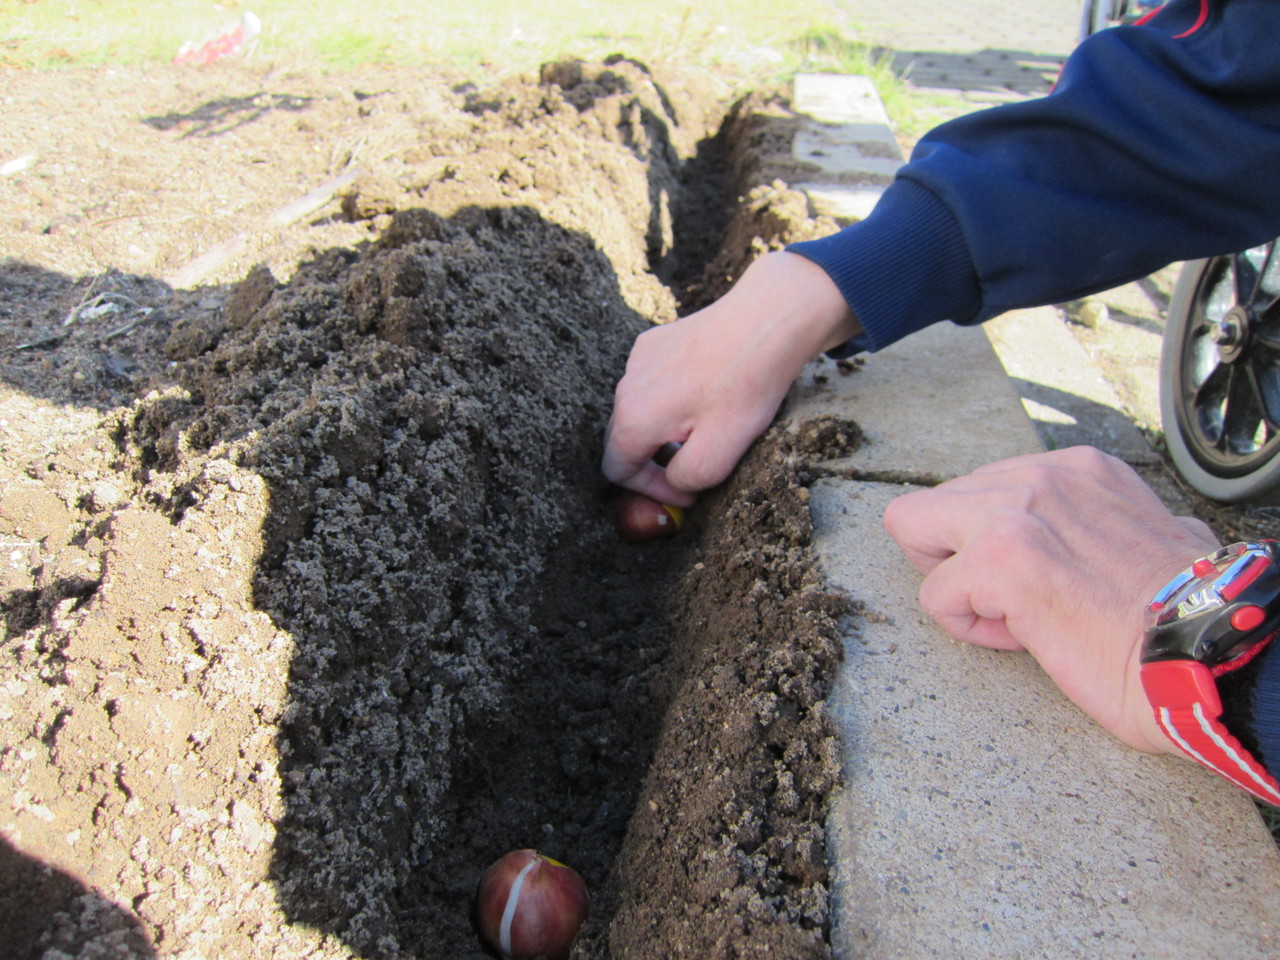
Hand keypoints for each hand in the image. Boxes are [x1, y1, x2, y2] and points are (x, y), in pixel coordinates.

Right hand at [602, 251, 857, 504]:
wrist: (765, 321)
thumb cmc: (745, 387)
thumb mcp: (719, 454)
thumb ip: (684, 479)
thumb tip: (675, 479)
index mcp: (634, 418)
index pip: (617, 471)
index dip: (650, 491)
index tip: (686, 493)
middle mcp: (625, 387)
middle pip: (624, 441)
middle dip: (657, 462)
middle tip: (696, 466)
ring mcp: (637, 360)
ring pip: (639, 411)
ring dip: (664, 430)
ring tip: (704, 429)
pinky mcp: (653, 342)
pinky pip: (651, 384)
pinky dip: (670, 399)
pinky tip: (705, 393)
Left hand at [881, 446, 1219, 754]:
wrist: (1204, 652)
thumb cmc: (1178, 616)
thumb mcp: (1145, 535)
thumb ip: (1093, 520)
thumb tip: (1079, 538)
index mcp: (1077, 470)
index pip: (980, 489)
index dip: (991, 543)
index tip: (1039, 578)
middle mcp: (1042, 476)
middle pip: (931, 503)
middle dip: (954, 558)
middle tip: (1009, 599)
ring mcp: (1016, 512)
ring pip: (914, 531)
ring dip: (957, 586)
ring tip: (1020, 616)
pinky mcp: (999, 559)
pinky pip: (934, 595)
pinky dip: (968, 628)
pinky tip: (1024, 637)